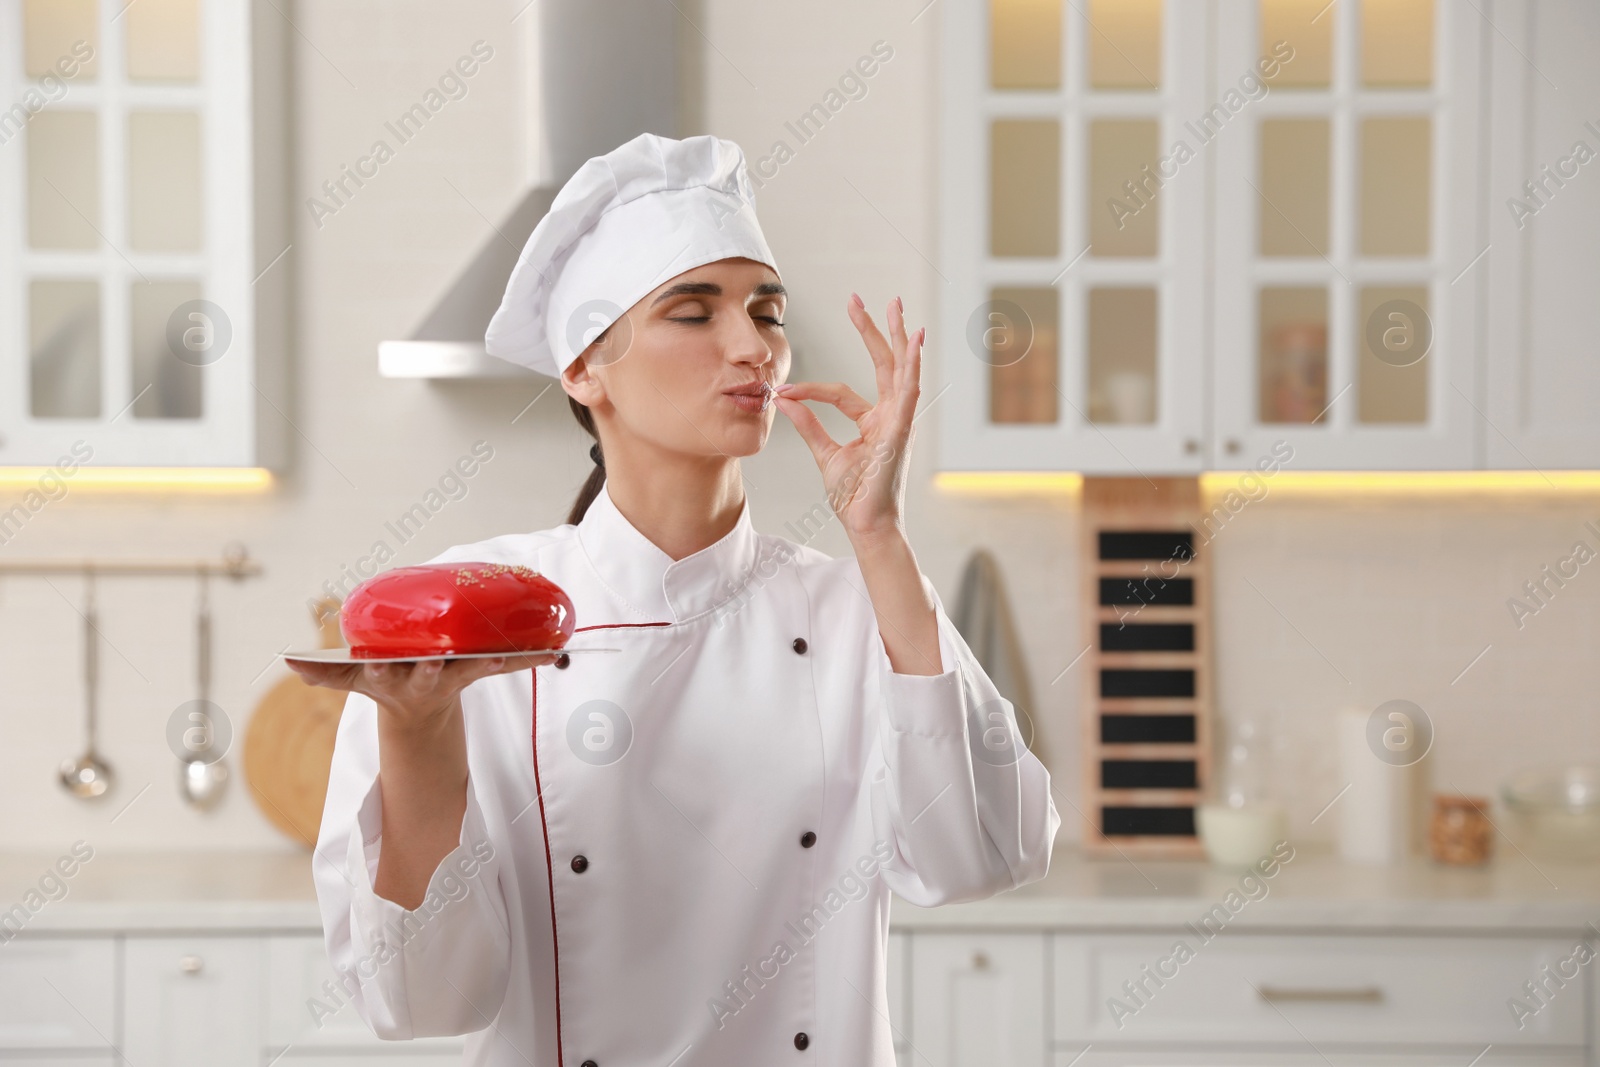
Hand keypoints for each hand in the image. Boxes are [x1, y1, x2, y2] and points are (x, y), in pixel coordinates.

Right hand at [286, 654, 555, 730]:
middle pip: (427, 674)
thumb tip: (284, 661)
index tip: (376, 665)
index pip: (378, 674)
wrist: (420, 714)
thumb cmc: (389, 683)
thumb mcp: (355, 681)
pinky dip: (526, 660)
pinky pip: (505, 664)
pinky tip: (553, 652)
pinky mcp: (475, 675)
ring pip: (474, 669)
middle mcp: (420, 682)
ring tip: (524, 651)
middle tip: (436, 658)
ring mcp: (451, 681)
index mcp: (388, 681)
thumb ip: (324, 673)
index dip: (377, 670)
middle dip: (431, 667)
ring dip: (497, 661)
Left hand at [773, 293, 923, 542]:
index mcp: (873, 422)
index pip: (841, 391)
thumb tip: (786, 398)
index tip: (785, 390)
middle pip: (884, 364)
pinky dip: (911, 367)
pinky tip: (914, 344)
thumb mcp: (825, 453)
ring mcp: (900, 422)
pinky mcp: (902, 431)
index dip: (811, 389)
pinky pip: (908, 394)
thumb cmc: (853, 496)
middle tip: (861, 299)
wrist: (866, 525)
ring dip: (899, 337)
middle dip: (874, 330)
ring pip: (901, 370)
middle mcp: (890, 416)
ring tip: (898, 307)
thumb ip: (809, 424)